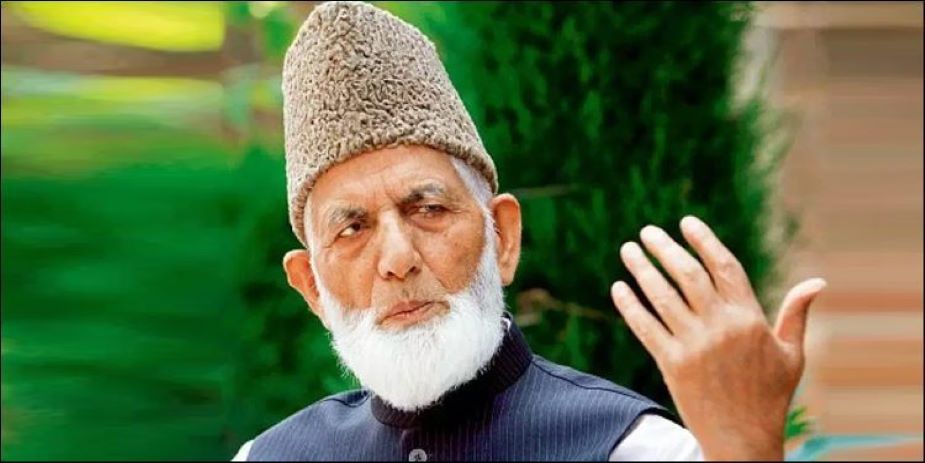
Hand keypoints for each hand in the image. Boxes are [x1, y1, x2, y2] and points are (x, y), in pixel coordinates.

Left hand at [609, 215, 826, 460]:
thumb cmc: (770, 395)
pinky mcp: (671, 364)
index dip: (704, 240)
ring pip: (661, 296)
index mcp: (749, 319)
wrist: (743, 439)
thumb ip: (796, 314)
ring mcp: (693, 345)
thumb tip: (817, 281)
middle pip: (687, 275)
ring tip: (627, 249)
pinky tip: (619, 287)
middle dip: (665, 248)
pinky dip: (630, 305)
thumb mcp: (792, 354)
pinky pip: (645, 327)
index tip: (686, 221)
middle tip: (647, 231)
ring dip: (641, 269)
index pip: (723, 266)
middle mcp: (720, 327)